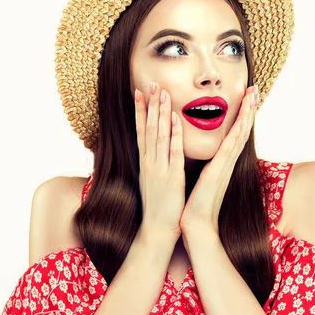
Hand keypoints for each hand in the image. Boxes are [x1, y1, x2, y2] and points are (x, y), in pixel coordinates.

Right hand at [135, 81, 184, 240]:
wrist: (157, 231)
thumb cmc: (158, 209)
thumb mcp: (153, 182)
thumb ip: (154, 165)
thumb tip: (154, 153)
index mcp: (146, 163)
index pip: (141, 131)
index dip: (140, 111)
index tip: (140, 92)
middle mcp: (150, 162)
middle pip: (148, 128)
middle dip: (150, 104)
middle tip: (152, 83)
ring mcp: (159, 168)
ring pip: (159, 135)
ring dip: (160, 112)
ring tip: (161, 92)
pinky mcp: (172, 177)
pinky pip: (173, 151)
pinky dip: (174, 134)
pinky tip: (175, 118)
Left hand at [180, 85, 259, 234]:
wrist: (196, 226)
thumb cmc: (198, 204)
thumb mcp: (204, 178)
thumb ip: (209, 165)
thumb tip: (209, 155)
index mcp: (222, 161)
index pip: (235, 132)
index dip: (242, 113)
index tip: (246, 96)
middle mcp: (227, 162)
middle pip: (242, 129)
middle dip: (249, 108)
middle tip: (255, 88)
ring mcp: (225, 167)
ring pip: (239, 135)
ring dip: (247, 115)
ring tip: (252, 97)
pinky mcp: (218, 173)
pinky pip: (227, 149)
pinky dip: (234, 134)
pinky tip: (238, 121)